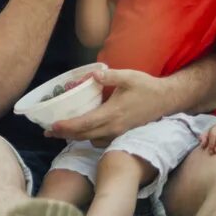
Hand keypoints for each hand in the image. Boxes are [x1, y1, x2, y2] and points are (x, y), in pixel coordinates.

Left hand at [46, 68, 167, 143]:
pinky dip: (88, 138)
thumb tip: (93, 74)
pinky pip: (101, 140)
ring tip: (61, 132)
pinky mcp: (122, 133)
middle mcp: (114, 127)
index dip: (68, 126)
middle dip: (64, 135)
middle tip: (48, 132)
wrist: (166, 100)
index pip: (85, 123)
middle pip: (84, 135)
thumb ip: (110, 76)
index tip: (53, 126)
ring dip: (75, 137)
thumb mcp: (129, 77)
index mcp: (113, 113)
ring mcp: (118, 132)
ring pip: (92, 139)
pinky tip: (82, 131)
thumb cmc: (147, 87)